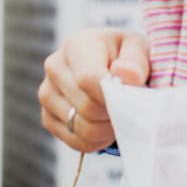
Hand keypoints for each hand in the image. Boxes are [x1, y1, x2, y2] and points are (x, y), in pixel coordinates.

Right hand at [38, 28, 149, 151]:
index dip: (113, 96)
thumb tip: (124, 74)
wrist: (111, 64)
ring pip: (81, 127)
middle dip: (114, 114)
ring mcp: (47, 93)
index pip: (88, 79)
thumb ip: (135, 61)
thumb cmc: (127, 56)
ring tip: (120, 116)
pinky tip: (106, 126)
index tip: (132, 99)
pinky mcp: (47, 117)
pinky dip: (97, 141)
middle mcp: (55, 67)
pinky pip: (75, 141)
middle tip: (130, 109)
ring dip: (107, 129)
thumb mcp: (139, 48)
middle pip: (86, 107)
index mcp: (76, 45)